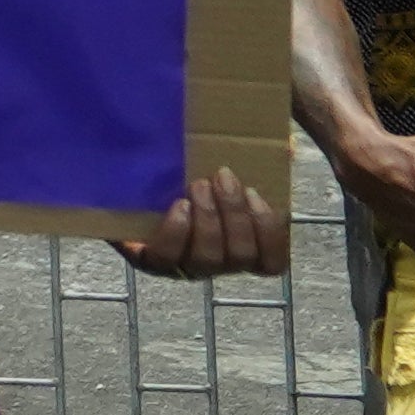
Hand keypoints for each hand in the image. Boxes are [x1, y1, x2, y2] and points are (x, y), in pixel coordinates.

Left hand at [122, 166, 284, 281]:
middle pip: (240, 257)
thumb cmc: (188, 171)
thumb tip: (288, 149)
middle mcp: (217, 263)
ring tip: (197, 185)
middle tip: (222, 175)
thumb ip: (262, 157)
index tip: (256, 194)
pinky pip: (167, 260)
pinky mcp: (149, 261)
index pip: (273, 263)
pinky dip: (176, 233)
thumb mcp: (225, 162)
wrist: (126, 177)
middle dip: (235, 214)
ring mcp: (183, 265)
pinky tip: (178, 206)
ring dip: (209, 221)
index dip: (271, 234)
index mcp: (242, 246)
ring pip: (208, 260)